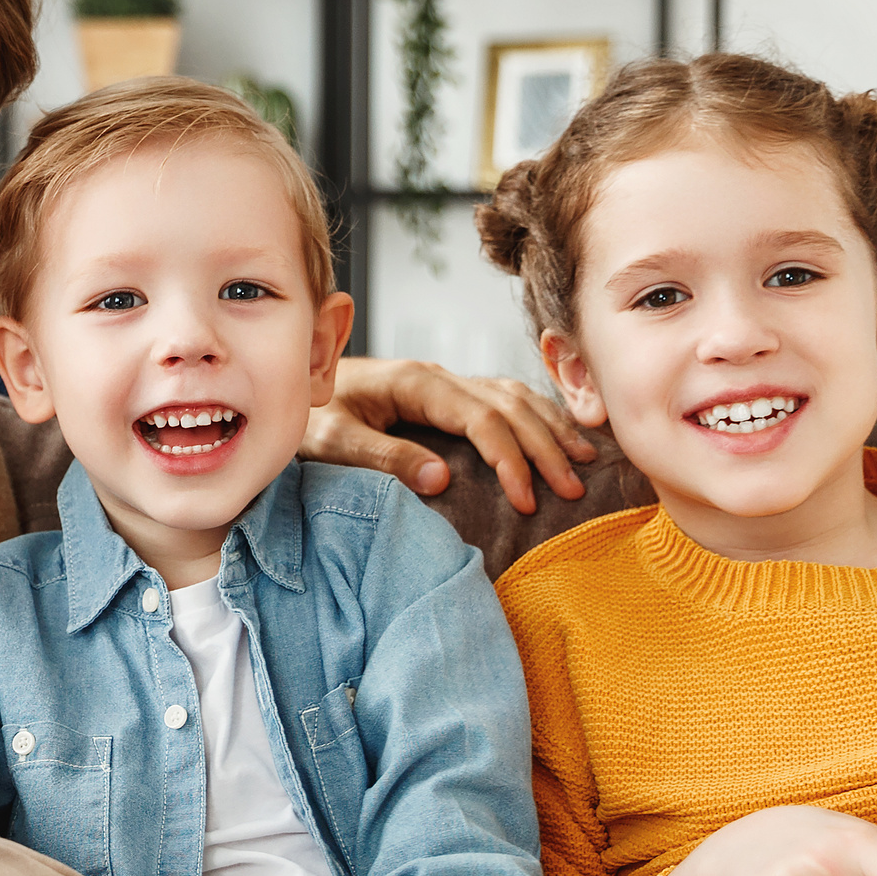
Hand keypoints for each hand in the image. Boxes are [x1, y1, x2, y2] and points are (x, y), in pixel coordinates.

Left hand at [307, 359, 596, 514]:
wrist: (291, 383)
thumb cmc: (308, 413)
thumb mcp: (331, 437)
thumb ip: (381, 456)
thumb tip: (441, 480)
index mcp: (414, 382)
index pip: (480, 418)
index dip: (509, 458)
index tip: (527, 499)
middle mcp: (437, 376)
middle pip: (509, 406)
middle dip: (545, 446)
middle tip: (572, 489)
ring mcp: (445, 382)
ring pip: (514, 397)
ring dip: (551, 427)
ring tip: (584, 461)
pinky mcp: (446, 394)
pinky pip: (504, 398)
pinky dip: (539, 414)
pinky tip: (561, 433)